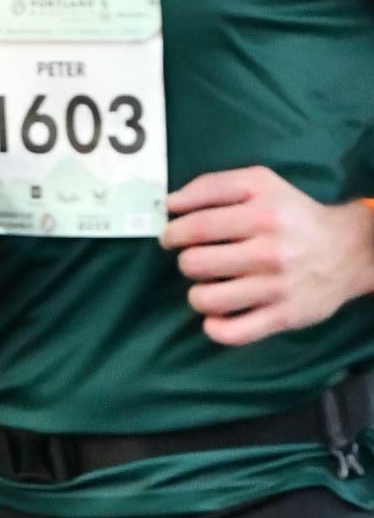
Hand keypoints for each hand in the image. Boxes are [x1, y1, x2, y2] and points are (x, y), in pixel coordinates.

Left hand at [162, 170, 373, 346]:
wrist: (348, 250)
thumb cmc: (293, 215)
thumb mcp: (261, 184)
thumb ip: (213, 186)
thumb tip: (170, 203)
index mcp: (263, 212)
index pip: (197, 226)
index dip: (172, 233)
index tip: (170, 237)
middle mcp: (270, 250)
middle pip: (195, 264)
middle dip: (186, 262)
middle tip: (195, 260)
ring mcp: (276, 286)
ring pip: (207, 300)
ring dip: (197, 295)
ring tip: (208, 286)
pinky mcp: (282, 316)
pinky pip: (232, 333)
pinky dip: (214, 327)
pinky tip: (217, 315)